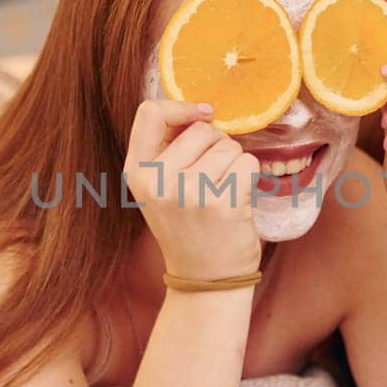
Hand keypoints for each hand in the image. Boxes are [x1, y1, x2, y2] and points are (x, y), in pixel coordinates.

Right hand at [124, 101, 260, 281]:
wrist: (205, 278)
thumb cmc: (188, 226)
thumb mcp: (159, 188)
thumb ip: (169, 149)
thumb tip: (201, 110)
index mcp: (137, 172)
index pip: (150, 113)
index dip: (182, 107)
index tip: (202, 116)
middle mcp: (158, 181)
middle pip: (202, 130)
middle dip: (216, 145)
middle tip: (211, 179)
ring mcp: (190, 192)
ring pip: (229, 146)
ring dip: (234, 164)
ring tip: (222, 193)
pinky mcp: (222, 203)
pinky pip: (247, 164)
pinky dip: (250, 178)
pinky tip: (237, 201)